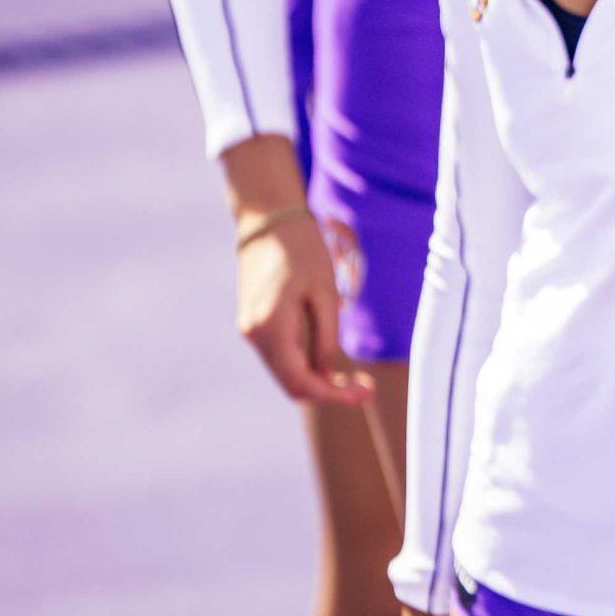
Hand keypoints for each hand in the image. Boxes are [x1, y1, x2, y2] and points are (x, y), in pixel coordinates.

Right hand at [237, 215, 371, 406]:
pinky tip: (328, 358)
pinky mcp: (253, 323)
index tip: (364, 393)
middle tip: (364, 386)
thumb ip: (327, 336)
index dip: (334, 395)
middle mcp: (254, 334)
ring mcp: (250, 329)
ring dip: (316, 379)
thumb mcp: (325, 292)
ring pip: (285, 372)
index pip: (301, 382)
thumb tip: (326, 372)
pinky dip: (304, 364)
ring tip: (352, 374)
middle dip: (327, 391)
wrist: (267, 220)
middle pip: (291, 384)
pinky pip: (280, 356)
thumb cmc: (302, 249)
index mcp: (271, 328)